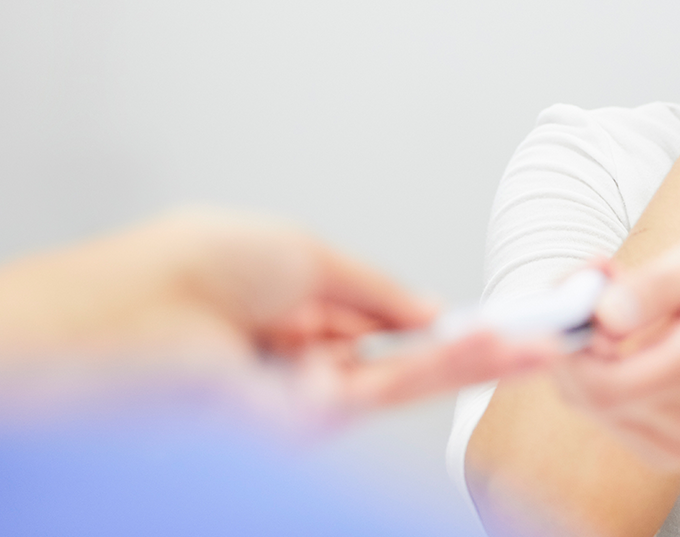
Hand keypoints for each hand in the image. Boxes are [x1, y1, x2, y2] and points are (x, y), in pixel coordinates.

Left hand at [0, 208, 557, 420]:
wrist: (140, 308)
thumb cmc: (194, 266)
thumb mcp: (307, 254)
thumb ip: (376, 292)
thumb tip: (427, 313)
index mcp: (287, 308)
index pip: (377, 322)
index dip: (434, 320)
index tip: (489, 316)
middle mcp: (295, 358)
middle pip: (399, 358)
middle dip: (471, 346)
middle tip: (539, 339)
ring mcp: (300, 396)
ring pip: (402, 381)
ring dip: (471, 359)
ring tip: (536, 344)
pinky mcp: (303, 423)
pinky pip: (386, 394)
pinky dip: (442, 370)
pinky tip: (488, 349)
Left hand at [550, 238, 679, 468]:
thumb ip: (657, 284)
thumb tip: (601, 313)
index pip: (599, 383)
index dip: (567, 341)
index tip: (578, 287)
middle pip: (585, 395)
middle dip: (573, 337)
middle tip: (602, 277)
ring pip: (592, 405)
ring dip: (590, 354)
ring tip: (630, 301)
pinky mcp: (673, 453)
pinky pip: (613, 415)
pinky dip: (609, 375)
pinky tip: (639, 340)